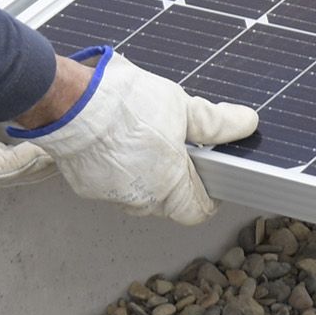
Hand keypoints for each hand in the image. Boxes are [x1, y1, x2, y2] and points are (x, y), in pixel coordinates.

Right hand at [8, 48, 259, 223]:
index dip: (208, 195)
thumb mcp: (180, 106)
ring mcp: (111, 196)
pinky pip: (112, 184)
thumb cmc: (123, 105)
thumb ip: (215, 122)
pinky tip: (118, 140)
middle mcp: (141, 199)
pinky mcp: (87, 186)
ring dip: (146, 175)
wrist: (70, 103)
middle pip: (168, 203)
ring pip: (139, 194)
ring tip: (144, 137)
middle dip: (176, 179)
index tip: (209, 175)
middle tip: (175, 145)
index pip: (197, 211)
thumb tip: (245, 123)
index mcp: (170, 185)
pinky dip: (118, 169)